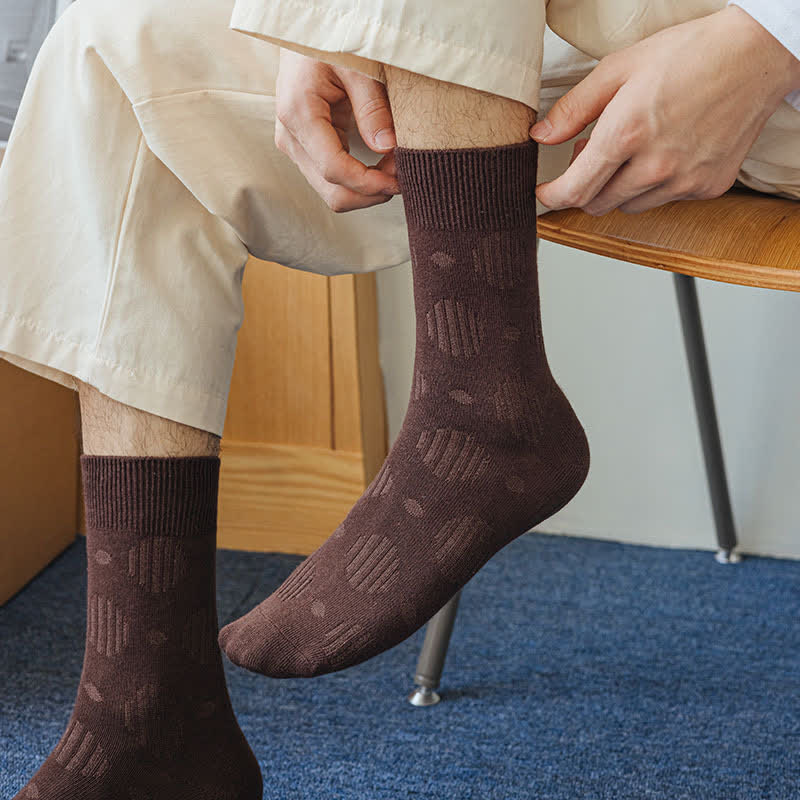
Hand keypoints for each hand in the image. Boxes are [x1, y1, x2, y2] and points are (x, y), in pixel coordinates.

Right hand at [274, 49, 398, 211]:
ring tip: (394, 169)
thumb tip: (388, 147)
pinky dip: (360, 181)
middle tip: (402, 177)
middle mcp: (290, 137)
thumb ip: (372, 107)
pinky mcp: (305, 149)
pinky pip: (333, 179)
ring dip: (367, 190)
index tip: (398, 181)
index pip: (334, 170)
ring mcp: (295, 146)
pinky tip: (381, 166)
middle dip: (370, 193)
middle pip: (332, 192)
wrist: (308, 35)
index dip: (369, 183)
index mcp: (299, 114)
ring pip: (332, 192)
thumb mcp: (357, 67)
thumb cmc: (331, 42)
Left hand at [530, 5, 799, 215]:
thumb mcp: (619, 69)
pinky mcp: (708, 187)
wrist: (758, 54)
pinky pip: (665, 200)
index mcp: (626, 134)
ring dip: (620, 188)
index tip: (544, 193)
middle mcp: (655, 165)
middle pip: (597, 204)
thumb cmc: (690, 54)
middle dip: (586, 187)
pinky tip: (667, 152)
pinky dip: (655, 185)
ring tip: (635, 149)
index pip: (574, 190)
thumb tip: (542, 136)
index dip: (552, 197)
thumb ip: (574, 109)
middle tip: (595, 155)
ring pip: (629, 206)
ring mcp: (684, 180)